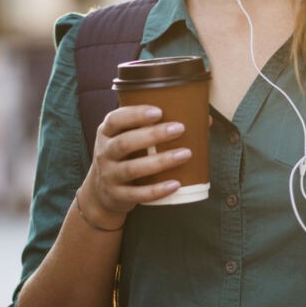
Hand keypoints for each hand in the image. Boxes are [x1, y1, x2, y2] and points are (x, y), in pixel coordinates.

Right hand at [79, 105, 191, 228]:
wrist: (101, 193)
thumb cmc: (124, 156)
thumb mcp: (128, 138)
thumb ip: (154, 126)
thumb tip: (204, 120)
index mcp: (107, 133)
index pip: (115, 119)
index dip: (135, 114)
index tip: (159, 111)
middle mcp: (104, 153)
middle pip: (125, 143)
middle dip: (153, 135)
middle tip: (180, 128)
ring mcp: (109, 176)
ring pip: (133, 169)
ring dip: (160, 161)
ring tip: (186, 154)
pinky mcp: (117, 196)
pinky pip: (138, 194)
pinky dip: (157, 190)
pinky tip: (176, 184)